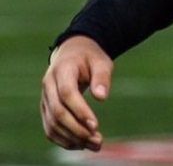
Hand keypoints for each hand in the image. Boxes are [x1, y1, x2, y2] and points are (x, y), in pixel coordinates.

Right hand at [40, 35, 112, 150]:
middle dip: (77, 129)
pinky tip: (81, 144)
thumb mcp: (101, 61)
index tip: (95, 125)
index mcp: (62, 69)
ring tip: (94, 144)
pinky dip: (63, 139)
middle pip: (58, 112)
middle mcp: (49, 84)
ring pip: (52, 123)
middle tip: (97, 140)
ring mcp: (45, 97)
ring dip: (71, 138)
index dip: (80, 111)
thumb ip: (102, 77)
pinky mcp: (46, 108)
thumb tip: (102, 98)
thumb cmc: (90, 57)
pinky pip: (50, 127)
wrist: (73, 52)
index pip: (67, 93)